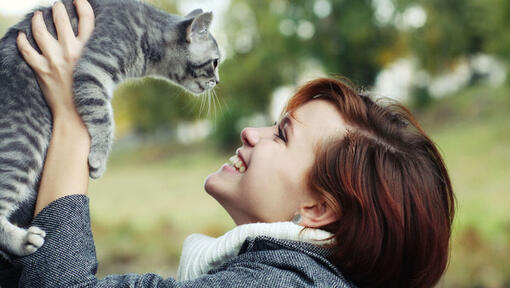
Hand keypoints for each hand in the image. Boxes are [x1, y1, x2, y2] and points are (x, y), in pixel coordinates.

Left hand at [16, 0, 94, 115]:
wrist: (76, 116)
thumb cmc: (92, 96)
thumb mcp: (102, 74)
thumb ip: (98, 57)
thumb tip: (95, 44)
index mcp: (89, 51)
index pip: (87, 19)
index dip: (82, 5)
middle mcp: (71, 52)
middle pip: (61, 19)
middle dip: (58, 9)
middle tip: (57, 6)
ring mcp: (54, 60)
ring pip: (41, 31)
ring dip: (38, 20)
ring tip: (38, 16)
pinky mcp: (41, 70)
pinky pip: (27, 50)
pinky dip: (22, 41)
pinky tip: (22, 35)